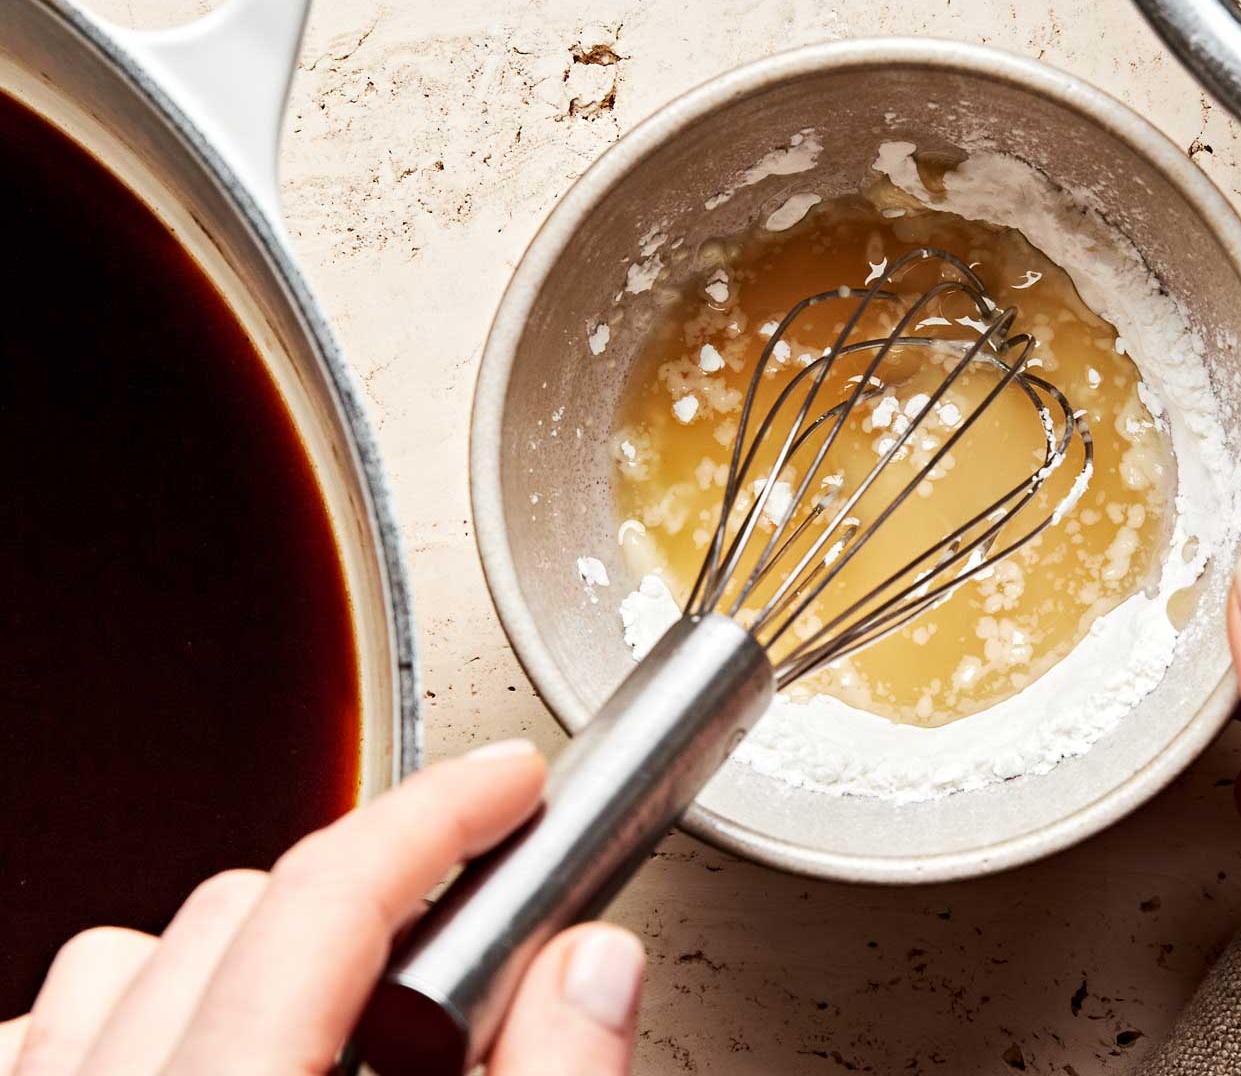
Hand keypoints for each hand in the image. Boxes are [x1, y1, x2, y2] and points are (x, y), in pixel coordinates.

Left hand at [0, 740, 644, 1075]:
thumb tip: (592, 966)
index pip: (330, 897)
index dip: (442, 812)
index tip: (514, 783)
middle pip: (237, 908)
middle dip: (367, 893)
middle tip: (462, 934)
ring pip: (120, 959)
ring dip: (233, 954)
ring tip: (327, 1012)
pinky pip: (40, 1036)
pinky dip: (127, 1018)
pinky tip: (195, 1052)